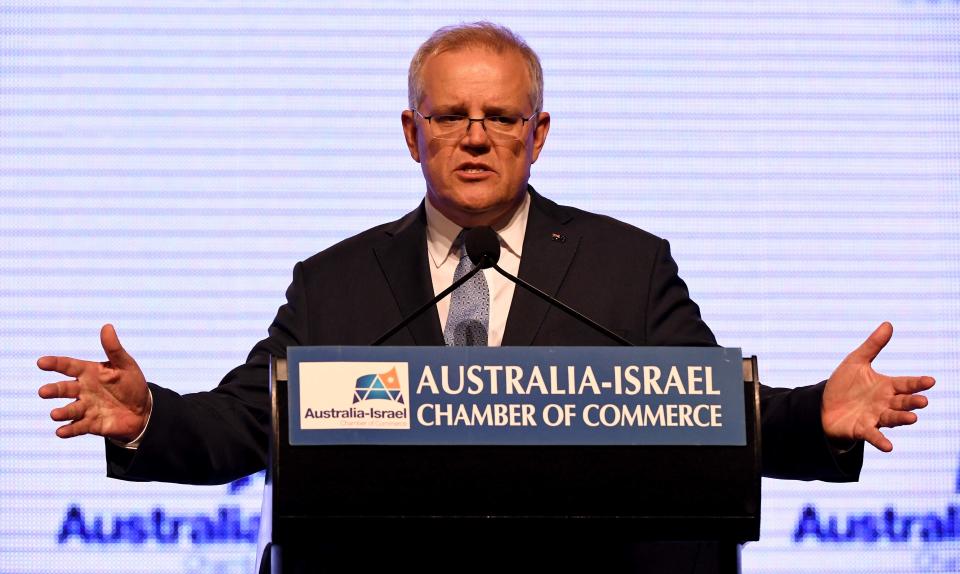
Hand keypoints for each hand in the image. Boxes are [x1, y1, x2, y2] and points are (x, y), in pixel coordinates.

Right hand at [37, 324, 149, 441]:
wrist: (142, 410)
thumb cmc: (131, 384)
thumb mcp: (125, 365)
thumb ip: (114, 348)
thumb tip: (107, 326)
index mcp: (89, 372)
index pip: (68, 366)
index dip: (55, 364)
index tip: (41, 362)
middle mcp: (82, 390)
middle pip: (64, 389)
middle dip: (54, 390)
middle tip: (44, 392)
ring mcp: (85, 408)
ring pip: (69, 409)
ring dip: (61, 412)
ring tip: (55, 414)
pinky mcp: (90, 424)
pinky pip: (77, 427)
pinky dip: (69, 430)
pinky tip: (61, 432)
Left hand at [821, 322, 934, 451]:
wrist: (823, 405)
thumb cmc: (844, 384)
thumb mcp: (856, 362)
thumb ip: (873, 345)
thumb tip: (888, 324)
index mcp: (886, 387)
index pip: (905, 384)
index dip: (917, 383)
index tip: (930, 381)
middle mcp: (884, 403)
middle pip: (901, 402)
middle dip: (912, 402)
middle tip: (922, 401)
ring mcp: (874, 418)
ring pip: (892, 418)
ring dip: (902, 419)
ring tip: (912, 418)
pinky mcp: (862, 430)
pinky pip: (873, 436)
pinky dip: (881, 441)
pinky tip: (889, 447)